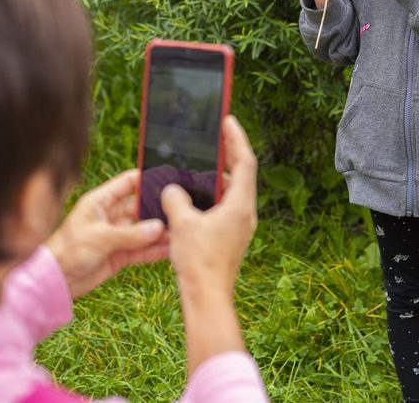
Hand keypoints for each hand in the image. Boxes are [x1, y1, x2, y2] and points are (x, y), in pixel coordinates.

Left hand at [46, 169, 168, 298]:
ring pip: (144, 230)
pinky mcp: (119, 255)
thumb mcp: (100, 238)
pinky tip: (170, 249)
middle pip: (140, 207)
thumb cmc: (67, 251)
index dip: (146, 179)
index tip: (166, 180)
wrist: (54, 281)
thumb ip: (131, 234)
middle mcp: (111, 215)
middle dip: (158, 209)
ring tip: (179, 233)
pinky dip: (155, 250)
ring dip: (160, 232)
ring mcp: (116, 235)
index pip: (128, 183)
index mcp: (101, 201)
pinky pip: (141, 249)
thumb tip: (158, 228)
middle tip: (179, 211)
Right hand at [161, 115, 257, 373]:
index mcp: (239, 205)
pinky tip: (195, 193)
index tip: (229, 120)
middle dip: (229, 153)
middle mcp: (245, 213)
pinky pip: (225, 205)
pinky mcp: (230, 236)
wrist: (207, 298)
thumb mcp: (181, 222)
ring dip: (219, 174)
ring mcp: (239, 226)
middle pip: (241, 173)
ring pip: (233, 190)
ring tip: (203, 161)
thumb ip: (175, 198)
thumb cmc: (198, 261)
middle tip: (217, 135)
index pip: (244, 162)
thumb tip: (173, 189)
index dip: (236, 138)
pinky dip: (213, 193)